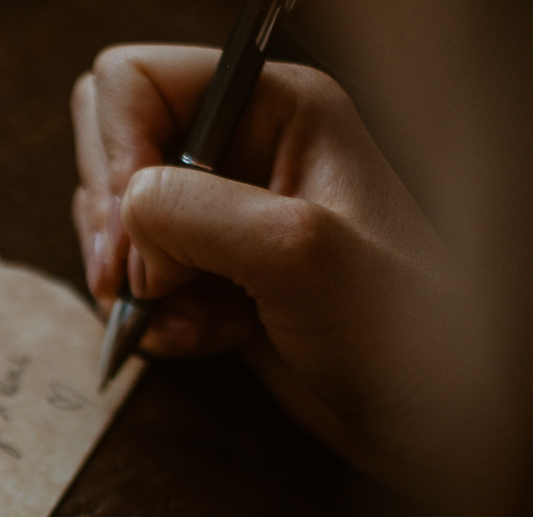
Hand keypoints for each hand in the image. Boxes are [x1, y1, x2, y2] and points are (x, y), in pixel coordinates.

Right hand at [73, 45, 464, 494]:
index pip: (138, 81)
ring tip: (185, 319)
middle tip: (134, 279)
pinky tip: (199, 340)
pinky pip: (136, 280)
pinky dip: (151, 317)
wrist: (423, 418)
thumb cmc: (396, 330)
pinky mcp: (212, 277)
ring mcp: (224, 217)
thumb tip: (125, 219)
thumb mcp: (296, 253)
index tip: (130, 226)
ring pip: (116, 217)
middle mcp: (245, 150)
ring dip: (131, 278)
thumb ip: (193, 212)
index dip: (117, 149)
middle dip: (109, 216)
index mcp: (276, 108)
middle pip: (111, 142)